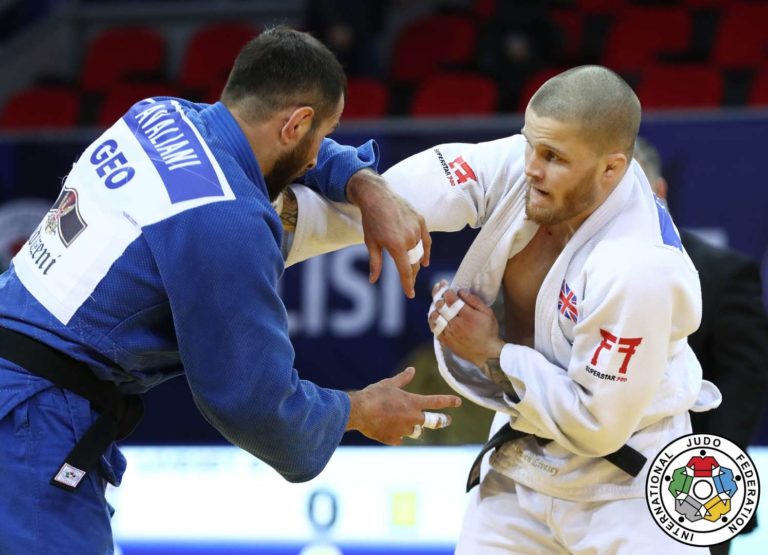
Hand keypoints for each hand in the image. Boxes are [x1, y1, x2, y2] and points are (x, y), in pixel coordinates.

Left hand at [346, 169, 430, 298]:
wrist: (377, 196)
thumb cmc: (371, 220)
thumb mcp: (371, 243)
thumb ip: (375, 263)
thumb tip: (373, 281)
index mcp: (396, 245)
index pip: (406, 271)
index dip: (408, 284)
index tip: (410, 294)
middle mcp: (409, 238)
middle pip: (414, 264)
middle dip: (412, 276)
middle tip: (409, 284)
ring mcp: (417, 229)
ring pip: (420, 252)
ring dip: (417, 263)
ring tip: (414, 271)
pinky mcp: (421, 220)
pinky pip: (426, 240)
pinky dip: (426, 251)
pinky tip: (425, 261)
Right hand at [346, 367, 460, 444]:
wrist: (359, 412)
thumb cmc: (374, 395)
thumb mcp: (389, 383)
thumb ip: (403, 379)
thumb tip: (412, 370)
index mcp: (413, 403)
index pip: (437, 402)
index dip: (449, 401)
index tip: (458, 402)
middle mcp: (412, 418)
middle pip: (433, 421)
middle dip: (442, 420)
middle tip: (447, 420)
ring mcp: (404, 430)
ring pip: (416, 431)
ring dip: (415, 427)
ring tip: (410, 423)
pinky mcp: (393, 439)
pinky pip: (400, 438)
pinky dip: (398, 434)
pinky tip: (390, 429)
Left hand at [429, 288, 504, 366]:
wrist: (486, 353)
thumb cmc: (489, 331)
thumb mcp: (487, 313)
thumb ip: (474, 301)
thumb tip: (461, 291)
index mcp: (467, 315)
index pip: (451, 299)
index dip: (445, 290)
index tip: (444, 285)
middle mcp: (456, 324)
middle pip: (441, 306)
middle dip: (438, 295)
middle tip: (439, 290)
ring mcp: (449, 333)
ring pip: (434, 317)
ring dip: (434, 308)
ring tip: (437, 304)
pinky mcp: (446, 341)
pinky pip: (434, 328)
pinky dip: (432, 320)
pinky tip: (435, 315)